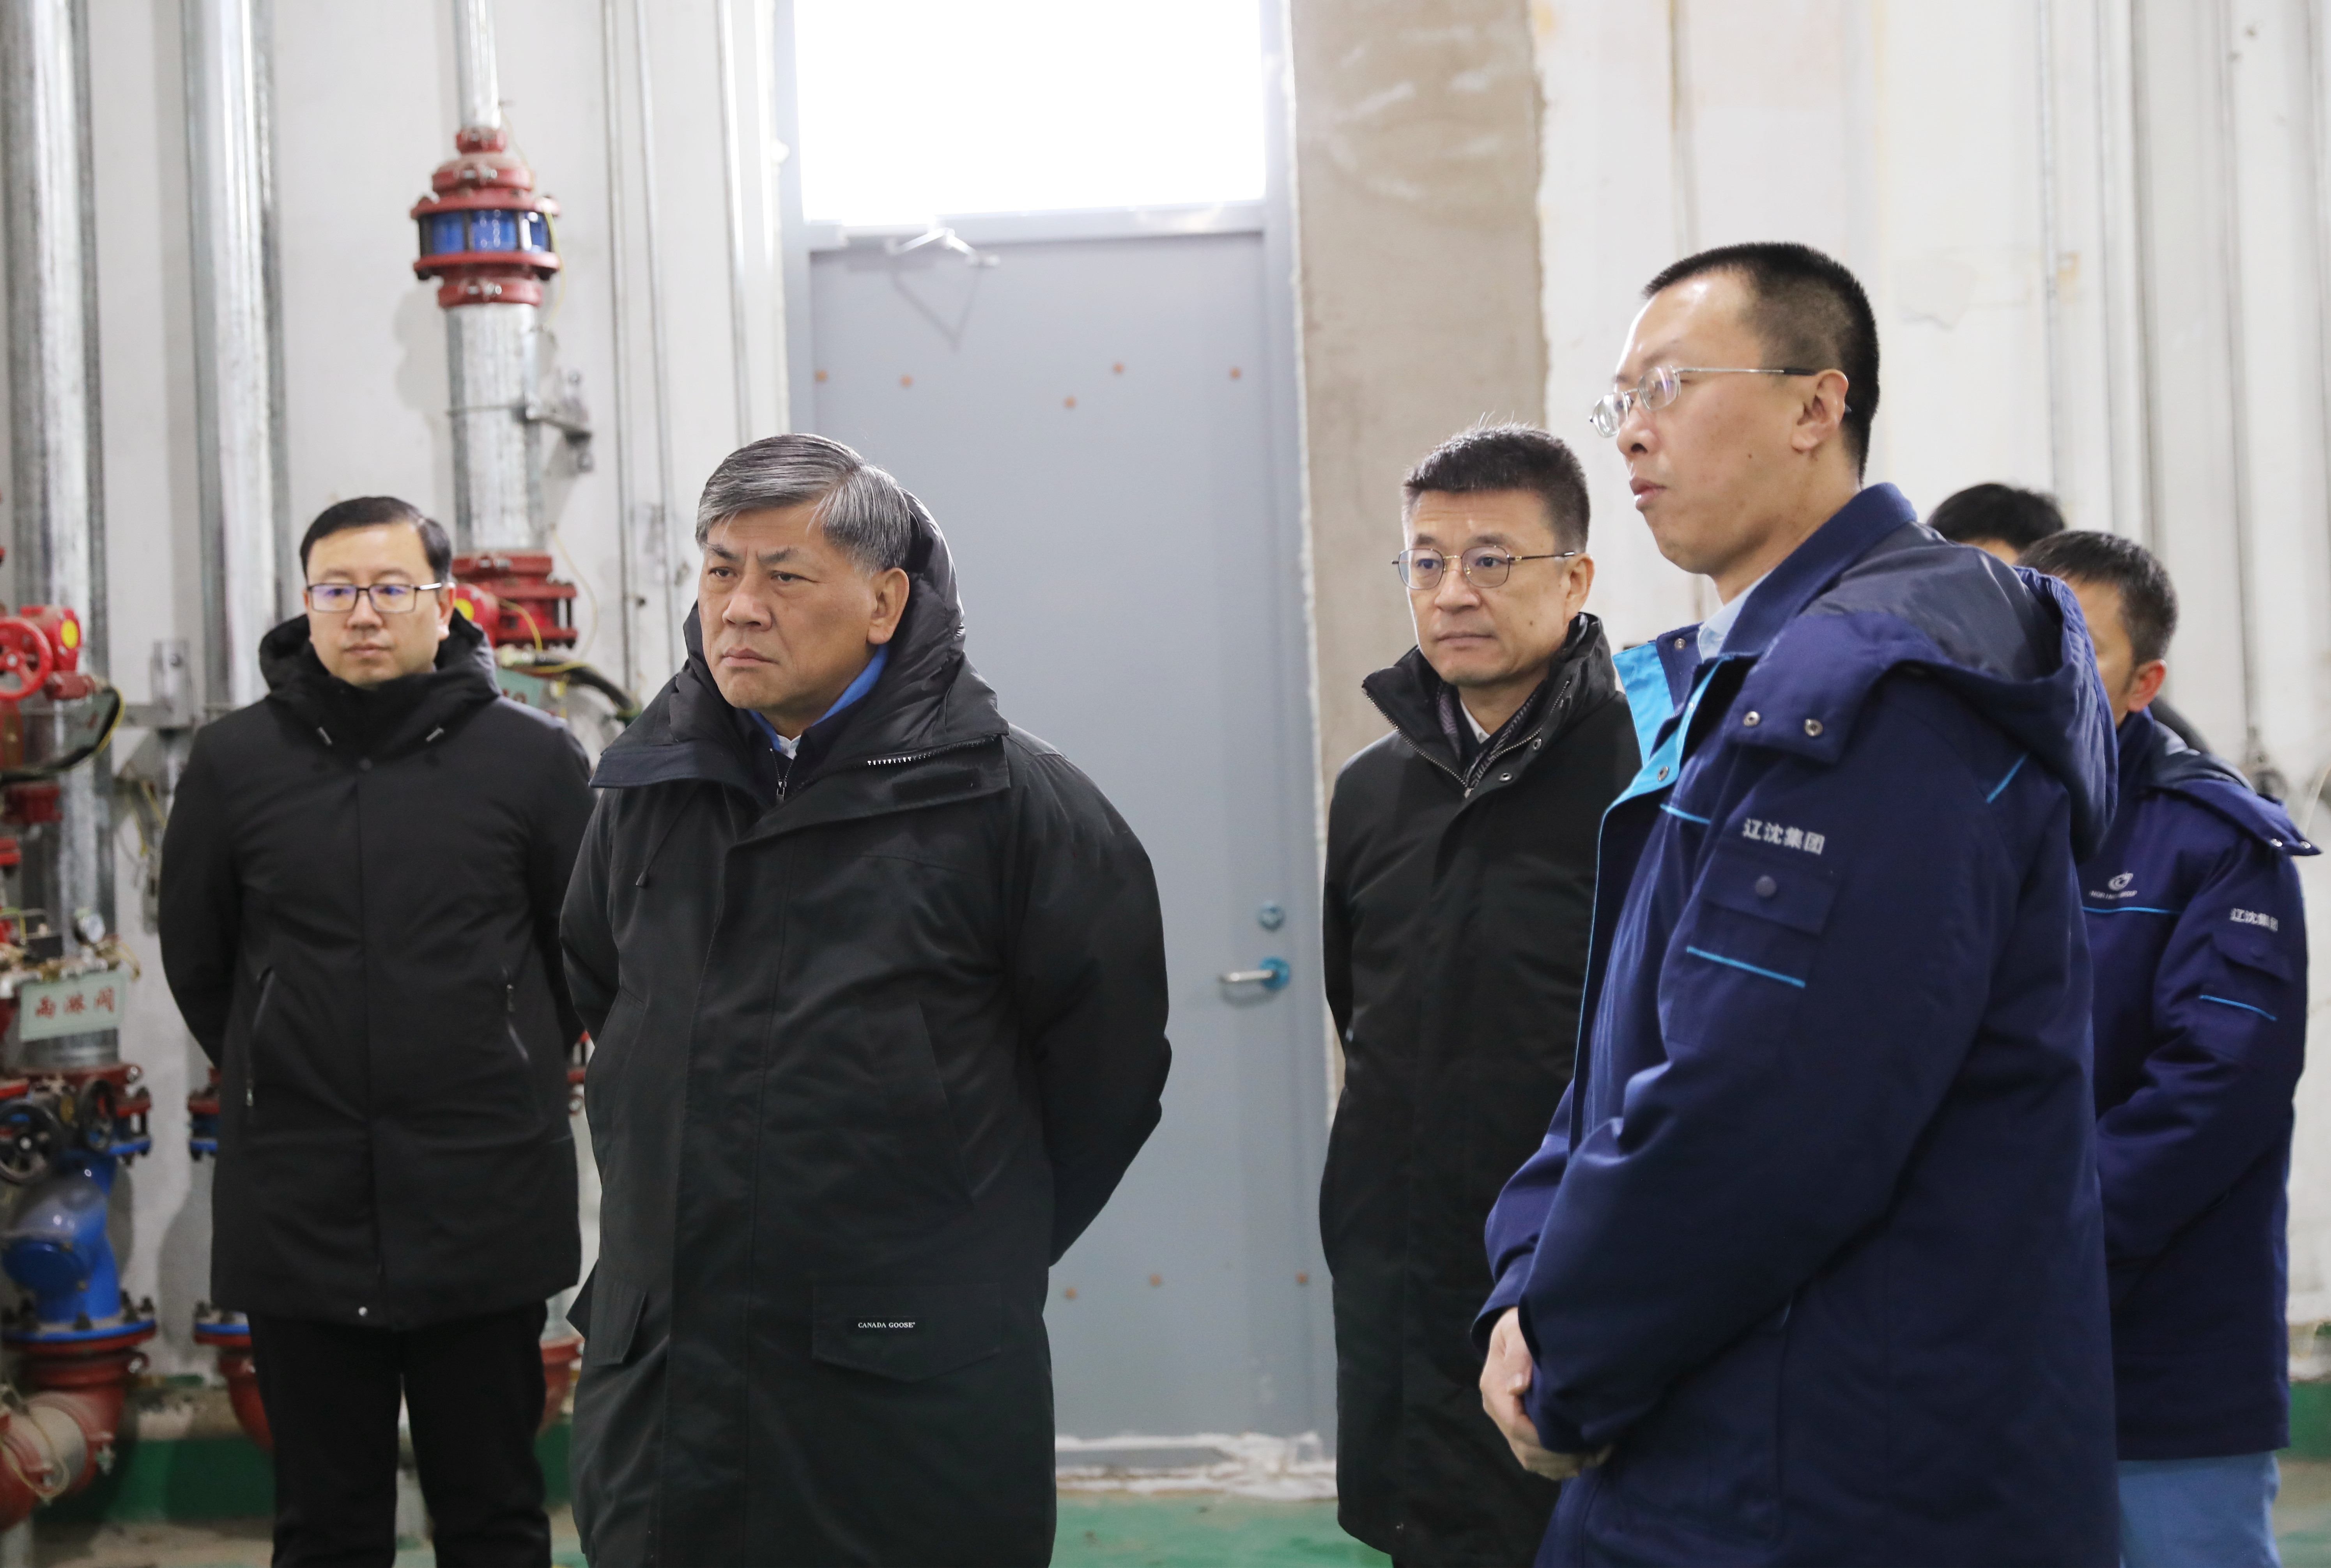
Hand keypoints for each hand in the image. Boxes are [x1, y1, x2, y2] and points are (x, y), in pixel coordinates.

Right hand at [1479, 1306, 1607, 1480]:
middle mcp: (1498, 1410)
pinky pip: (1535, 1458)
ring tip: (1595, 1456)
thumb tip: (1517, 1386)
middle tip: (1594, 1451)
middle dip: (1558, 1457)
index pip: (1516, 1426)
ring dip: (1561, 1464)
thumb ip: (1518, 1355)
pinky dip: (1558, 1465)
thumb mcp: (1516, 1332)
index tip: (1577, 1438)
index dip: (1544, 1439)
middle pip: (1524, 1449)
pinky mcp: (1520, 1427)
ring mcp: (1508, 1421)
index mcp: (1494, 1389)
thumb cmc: (1519, 1328)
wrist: (1515, 1331)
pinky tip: (1585, 1457)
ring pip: (1530, 1459)